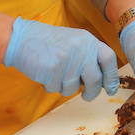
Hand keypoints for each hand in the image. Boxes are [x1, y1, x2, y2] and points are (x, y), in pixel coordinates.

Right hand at [3, 18, 119, 99]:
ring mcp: (67, 60)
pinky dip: (52, 86)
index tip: (111, 89)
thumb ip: (89, 56)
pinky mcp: (52, 70)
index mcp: (88, 41)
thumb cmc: (50, 43)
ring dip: (66, 87)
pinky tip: (46, 74)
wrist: (22, 38)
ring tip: (56, 74)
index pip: (109, 59)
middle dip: (93, 92)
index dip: (112, 76)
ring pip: (74, 87)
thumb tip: (104, 81)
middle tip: (87, 96)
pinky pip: (57, 88)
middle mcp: (80, 49)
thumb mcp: (75, 42)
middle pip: (95, 79)